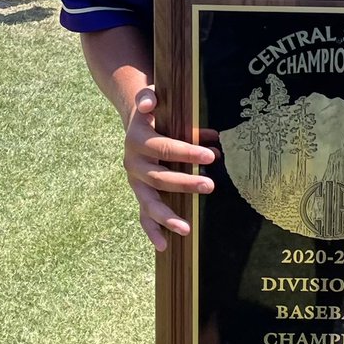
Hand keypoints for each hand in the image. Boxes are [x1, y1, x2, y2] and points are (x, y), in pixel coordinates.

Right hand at [124, 86, 219, 250]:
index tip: (210, 155)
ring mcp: (136, 182)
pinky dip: (152, 231)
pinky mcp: (140, 194)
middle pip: (158, 177)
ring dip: (167, 216)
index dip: (186, 151)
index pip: (163, 147)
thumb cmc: (156, 111)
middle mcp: (133, 163)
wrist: (139, 121)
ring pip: (149, 202)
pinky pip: (143, 216)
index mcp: (137, 139)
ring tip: (187, 228)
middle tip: (210, 186)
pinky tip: (164, 246)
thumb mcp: (154, 98)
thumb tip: (151, 102)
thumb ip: (151, 97)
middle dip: (185, 182)